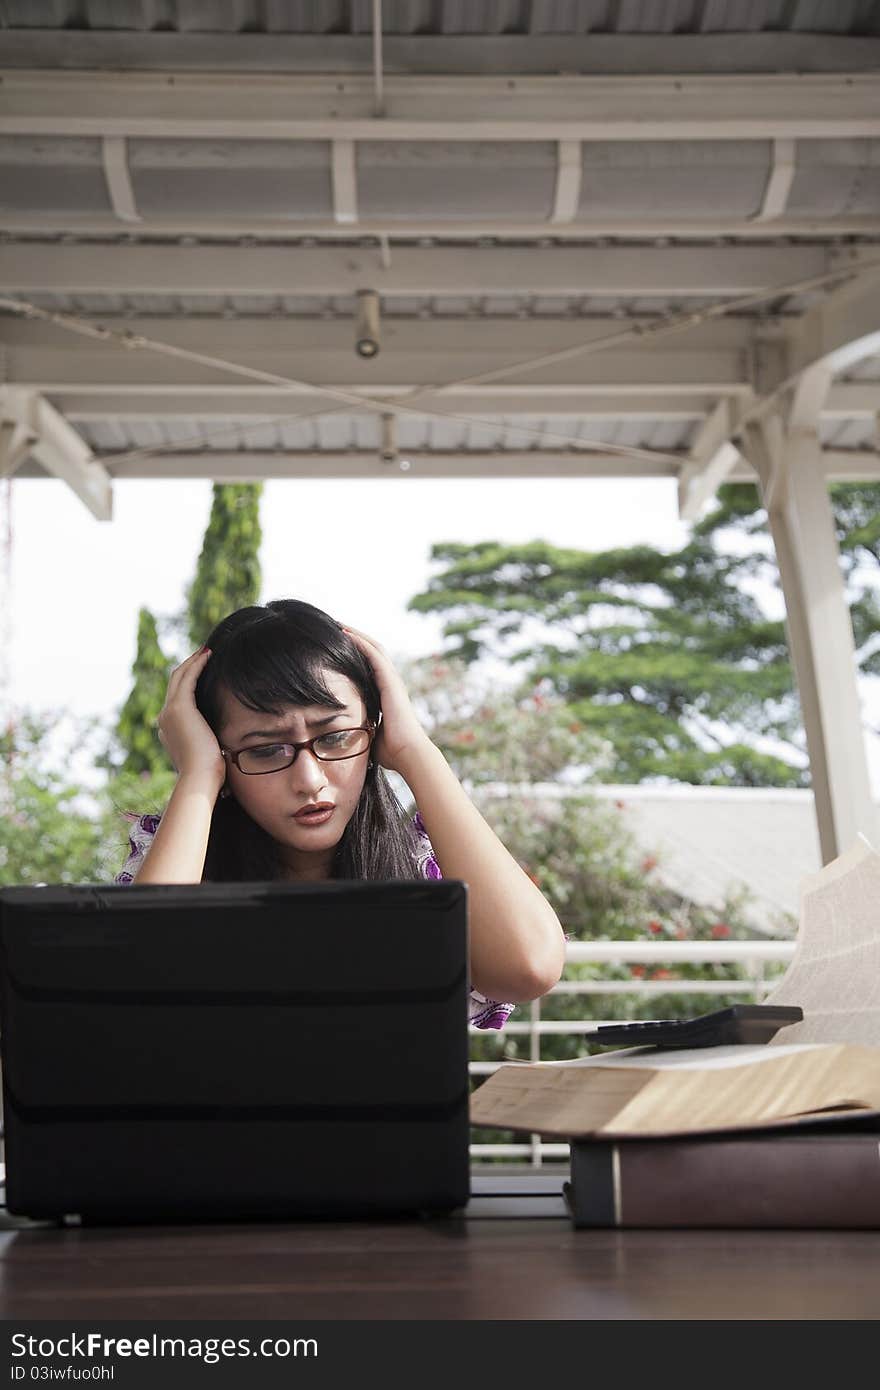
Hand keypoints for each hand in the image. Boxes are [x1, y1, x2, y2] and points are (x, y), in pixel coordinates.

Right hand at [156, 648, 225, 789]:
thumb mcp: (206, 755)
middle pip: (175, 684)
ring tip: (206, 650)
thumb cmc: (207, 773)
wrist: (199, 778)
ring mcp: (169, 711)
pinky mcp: (179, 707)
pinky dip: (197, 665)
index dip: (187, 683)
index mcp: (169, 729)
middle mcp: (164, 718)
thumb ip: (208, 746)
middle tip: (204, 653)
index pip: (176, 699)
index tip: (202, 673)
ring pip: (179, 677)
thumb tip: (222, 749)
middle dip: (189, 667)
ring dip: (193, 661)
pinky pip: (188, 678)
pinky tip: (209, 656)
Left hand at [341, 626, 431, 775]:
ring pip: (374, 648)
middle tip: (335, 628)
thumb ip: (359, 729)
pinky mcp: (391, 681)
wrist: (409, 754)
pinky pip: (374, 656)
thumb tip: (342, 738)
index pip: (369, 667)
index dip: (355, 655)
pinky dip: (360, 643)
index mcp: (385, 694)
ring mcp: (392, 680)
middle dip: (354, 638)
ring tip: (338, 624)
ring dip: (356, 635)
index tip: (337, 647)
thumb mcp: (369, 735)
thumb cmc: (391, 752)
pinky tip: (346, 634)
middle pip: (372, 652)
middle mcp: (390, 683)